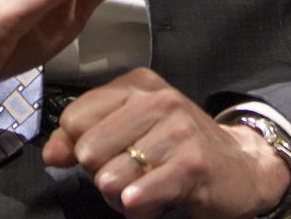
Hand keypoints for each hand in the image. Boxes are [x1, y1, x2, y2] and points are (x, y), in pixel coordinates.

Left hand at [42, 68, 289, 218]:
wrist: (240, 166)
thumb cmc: (177, 149)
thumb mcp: (130, 132)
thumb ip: (83, 138)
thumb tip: (50, 152)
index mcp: (137, 85)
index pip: (75, 117)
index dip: (79, 147)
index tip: (103, 155)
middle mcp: (157, 99)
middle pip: (88, 150)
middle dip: (100, 174)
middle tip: (128, 176)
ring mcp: (177, 129)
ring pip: (111, 177)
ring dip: (121, 196)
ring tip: (144, 187)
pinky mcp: (192, 163)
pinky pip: (139, 195)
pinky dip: (137, 205)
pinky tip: (149, 199)